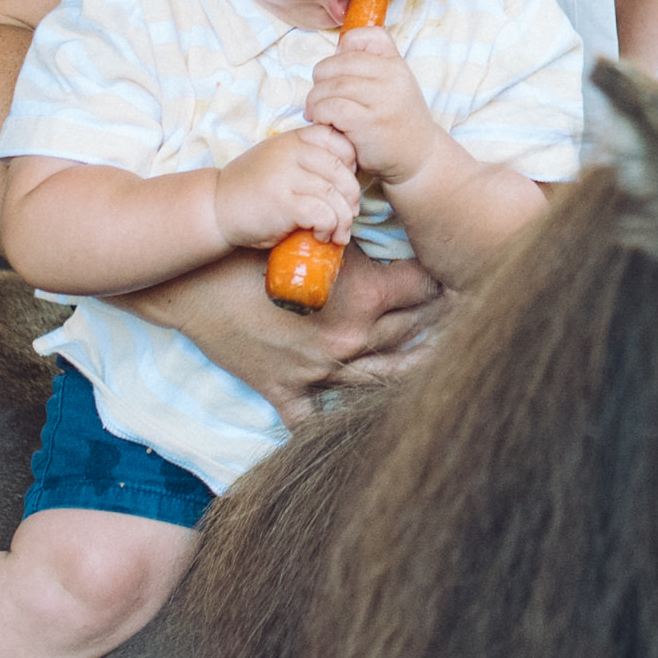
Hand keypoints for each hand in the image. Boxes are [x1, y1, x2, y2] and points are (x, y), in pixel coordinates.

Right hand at [119, 244, 445, 421]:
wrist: (192, 282)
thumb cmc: (253, 247)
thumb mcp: (315, 235)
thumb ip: (361, 242)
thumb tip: (403, 231)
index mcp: (363, 297)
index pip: (424, 288)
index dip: (446, 280)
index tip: (465, 277)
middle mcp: (350, 340)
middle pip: (411, 331)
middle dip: (439, 320)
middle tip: (465, 315)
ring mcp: (319, 372)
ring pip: (381, 378)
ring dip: (412, 369)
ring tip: (440, 364)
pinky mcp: (287, 390)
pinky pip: (314, 420)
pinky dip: (332, 424)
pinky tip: (360, 426)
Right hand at [209, 125, 360, 249]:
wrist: (215, 208)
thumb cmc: (251, 189)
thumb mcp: (278, 161)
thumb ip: (307, 159)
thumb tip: (349, 181)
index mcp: (294, 139)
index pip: (339, 140)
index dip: (351, 164)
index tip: (343, 184)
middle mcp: (291, 152)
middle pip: (342, 171)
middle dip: (352, 198)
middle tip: (348, 215)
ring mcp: (286, 176)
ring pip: (335, 195)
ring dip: (343, 219)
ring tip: (337, 232)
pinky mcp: (283, 202)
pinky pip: (322, 213)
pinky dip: (328, 228)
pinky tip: (320, 234)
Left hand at [304, 36, 441, 186]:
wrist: (420, 158)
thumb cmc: (397, 122)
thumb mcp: (394, 86)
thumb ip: (370, 66)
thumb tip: (336, 52)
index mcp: (396, 63)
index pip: (362, 36)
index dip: (342, 50)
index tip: (339, 73)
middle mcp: (392, 76)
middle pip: (336, 63)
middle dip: (319, 81)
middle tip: (319, 98)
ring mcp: (381, 99)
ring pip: (329, 86)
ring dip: (315, 101)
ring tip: (319, 113)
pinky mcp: (368, 123)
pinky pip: (331, 107)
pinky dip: (320, 114)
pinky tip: (325, 124)